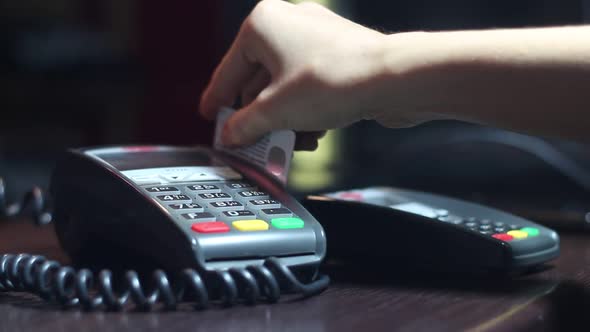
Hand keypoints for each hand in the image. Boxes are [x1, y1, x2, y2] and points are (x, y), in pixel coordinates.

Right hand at [199, 0, 386, 149]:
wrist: (393, 79)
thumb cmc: (334, 80)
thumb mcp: (276, 111)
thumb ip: (245, 125)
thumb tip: (231, 134)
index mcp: (263, 25)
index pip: (228, 71)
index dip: (217, 99)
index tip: (210, 117)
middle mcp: (288, 24)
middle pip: (258, 81)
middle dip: (259, 118)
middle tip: (252, 144)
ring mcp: (316, 38)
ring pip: (285, 87)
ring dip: (285, 120)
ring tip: (290, 144)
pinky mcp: (338, 55)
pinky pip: (308, 87)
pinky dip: (306, 111)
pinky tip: (313, 134)